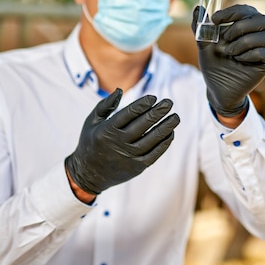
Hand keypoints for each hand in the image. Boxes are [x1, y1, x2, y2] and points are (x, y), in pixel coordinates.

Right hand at [65, 89, 180, 194]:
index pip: (129, 113)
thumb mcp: (92, 122)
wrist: (88, 174)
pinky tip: (171, 133)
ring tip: (176, 117)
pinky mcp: (137, 167)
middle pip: (143, 124)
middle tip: (169, 103)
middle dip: (158, 112)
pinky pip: (155, 153)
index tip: (153, 97)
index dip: (143, 104)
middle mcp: (118, 143)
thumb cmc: (91, 142)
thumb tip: (120, 90)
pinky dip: (164, 143)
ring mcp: (129, 156)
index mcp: (107, 130)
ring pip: (152, 139)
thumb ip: (105, 105)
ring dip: (166, 127)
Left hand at [192, 4, 264, 116]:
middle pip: (262, 19)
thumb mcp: (204, 44)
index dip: (231, 12)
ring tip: (230, 52)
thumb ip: (200, 26)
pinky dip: (251, 55)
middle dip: (240, 27)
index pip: (246, 10)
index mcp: (245, 24)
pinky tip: (240, 60)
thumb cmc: (214, 63)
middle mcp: (258, 33)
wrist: (218, 88)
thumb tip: (198, 8)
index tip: (214, 20)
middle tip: (226, 38)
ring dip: (244, 43)